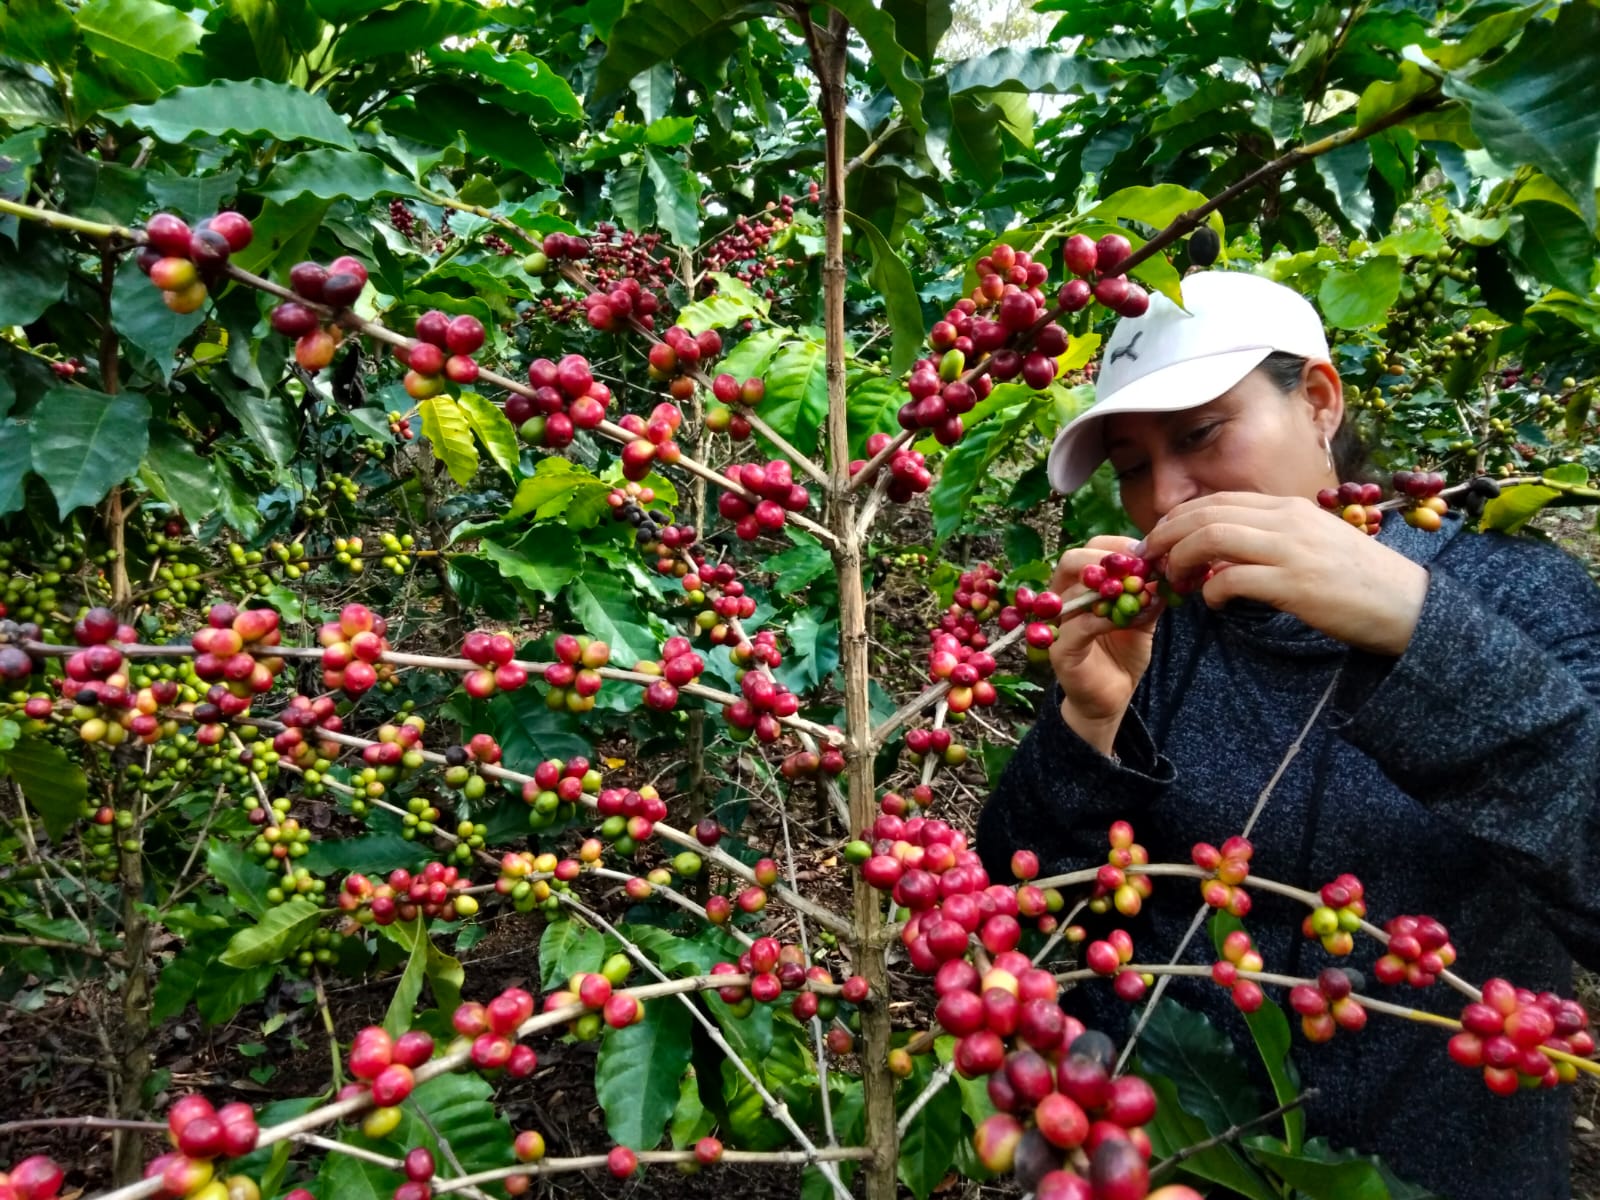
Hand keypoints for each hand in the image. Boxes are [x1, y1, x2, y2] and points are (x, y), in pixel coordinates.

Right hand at [1048, 535, 1165, 754]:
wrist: (1111, 698)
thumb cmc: (1122, 654)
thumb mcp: (1143, 617)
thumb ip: (1150, 594)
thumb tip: (1169, 570)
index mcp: (1080, 585)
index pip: (1091, 548)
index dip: (1120, 547)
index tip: (1150, 556)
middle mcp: (1063, 599)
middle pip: (1073, 560)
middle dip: (1110, 560)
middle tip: (1142, 571)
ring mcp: (1057, 624)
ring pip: (1075, 591)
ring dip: (1113, 588)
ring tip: (1141, 595)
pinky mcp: (1060, 649)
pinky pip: (1081, 625)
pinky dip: (1108, 619)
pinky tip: (1132, 619)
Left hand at [1136, 493, 1429, 655]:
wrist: (1408, 605)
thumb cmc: (1357, 579)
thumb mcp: (1312, 542)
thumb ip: (1270, 538)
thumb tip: (1221, 552)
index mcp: (1289, 507)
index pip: (1218, 500)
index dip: (1179, 518)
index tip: (1160, 539)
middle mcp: (1286, 520)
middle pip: (1205, 514)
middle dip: (1167, 535)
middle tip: (1152, 559)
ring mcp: (1291, 550)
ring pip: (1211, 538)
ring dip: (1182, 559)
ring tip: (1178, 580)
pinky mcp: (1294, 585)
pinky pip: (1232, 579)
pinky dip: (1212, 591)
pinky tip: (1214, 602)